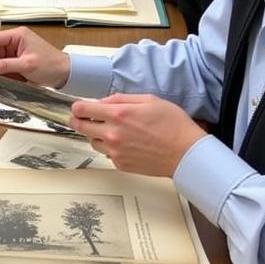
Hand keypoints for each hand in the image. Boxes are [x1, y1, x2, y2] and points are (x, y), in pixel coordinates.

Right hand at [0, 27, 69, 87]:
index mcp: (19, 35)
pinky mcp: (19, 60)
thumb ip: (6, 65)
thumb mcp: (27, 65)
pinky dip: (3, 72)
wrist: (65, 74)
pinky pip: (5, 65)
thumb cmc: (51, 65)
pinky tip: (3, 79)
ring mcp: (18, 51)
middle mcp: (17, 40)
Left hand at [70, 93, 206, 176]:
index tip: (80, 106)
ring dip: (95, 134)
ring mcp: (115, 151)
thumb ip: (121, 99)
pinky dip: (109, 147)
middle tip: (84, 117)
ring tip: (110, 130)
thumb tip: (103, 102)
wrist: (186, 153)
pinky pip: (105, 153)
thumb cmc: (173, 125)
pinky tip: (123, 142)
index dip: (78, 106)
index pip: (82, 109)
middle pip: (80, 126)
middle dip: (79, 120)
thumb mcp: (149, 100)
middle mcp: (112, 134)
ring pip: (91, 141)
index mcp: (118, 115)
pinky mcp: (120, 164)